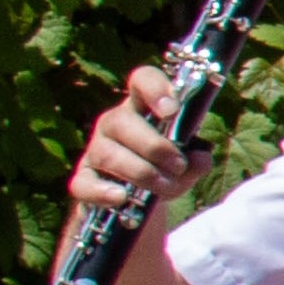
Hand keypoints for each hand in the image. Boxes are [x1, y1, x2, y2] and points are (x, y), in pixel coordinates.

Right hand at [69, 64, 205, 215]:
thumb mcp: (187, 166)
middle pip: (121, 122)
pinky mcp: (84, 179)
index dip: (155, 89)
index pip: (142, 80)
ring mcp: (95, 150)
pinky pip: (84, 183)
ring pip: (107, 154)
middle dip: (154, 146)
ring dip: (141, 172)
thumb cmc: (165, 172)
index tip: (172, 110)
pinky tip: (121, 198)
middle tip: (179, 166)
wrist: (138, 204)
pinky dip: (103, 192)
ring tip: (164, 187)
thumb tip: (199, 159)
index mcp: (144, 109)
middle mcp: (115, 124)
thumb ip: (197, 161)